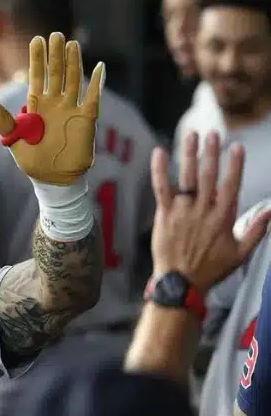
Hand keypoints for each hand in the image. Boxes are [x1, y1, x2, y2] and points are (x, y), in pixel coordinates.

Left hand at [0, 32, 104, 184]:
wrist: (53, 178)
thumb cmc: (32, 160)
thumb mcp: (13, 140)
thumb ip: (3, 121)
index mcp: (36, 106)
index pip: (37, 77)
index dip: (37, 59)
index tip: (36, 39)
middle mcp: (54, 103)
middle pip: (56, 73)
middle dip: (55, 55)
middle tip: (56, 34)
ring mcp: (71, 109)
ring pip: (74, 80)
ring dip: (74, 62)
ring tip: (72, 44)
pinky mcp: (86, 119)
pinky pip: (93, 97)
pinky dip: (97, 83)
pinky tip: (100, 67)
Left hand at [150, 131, 270, 293]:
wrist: (181, 282)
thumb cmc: (211, 269)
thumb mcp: (241, 253)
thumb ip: (257, 230)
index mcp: (223, 217)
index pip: (231, 185)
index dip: (235, 165)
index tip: (237, 147)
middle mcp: (203, 210)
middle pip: (208, 176)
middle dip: (211, 153)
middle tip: (212, 134)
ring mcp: (182, 211)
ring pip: (186, 177)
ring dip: (189, 154)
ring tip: (192, 135)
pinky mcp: (164, 214)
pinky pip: (160, 188)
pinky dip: (159, 170)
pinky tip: (158, 152)